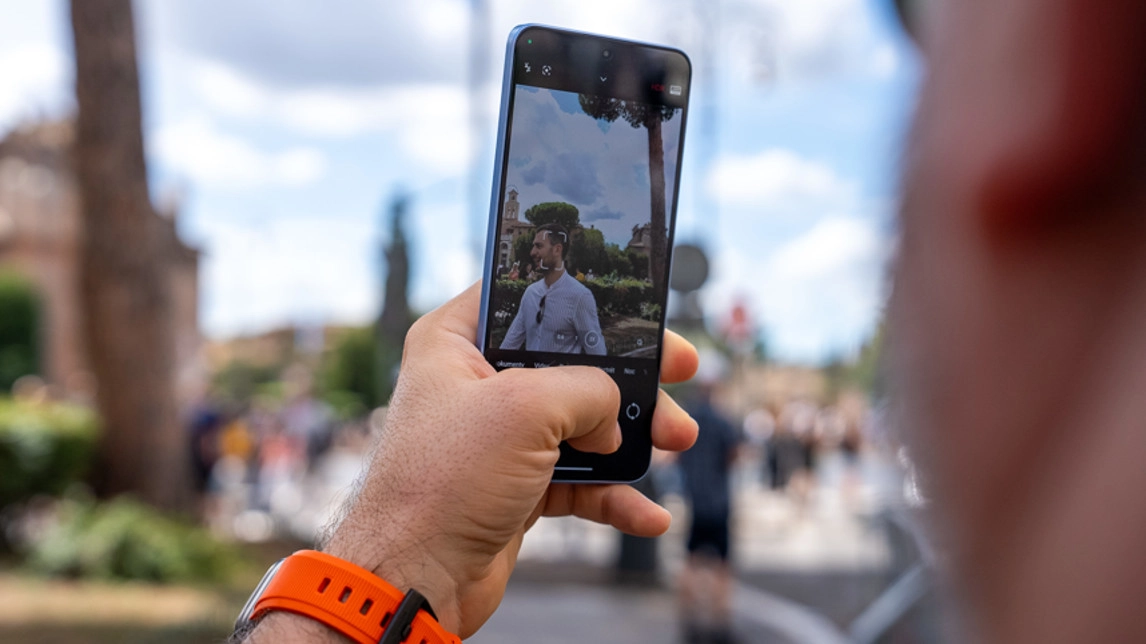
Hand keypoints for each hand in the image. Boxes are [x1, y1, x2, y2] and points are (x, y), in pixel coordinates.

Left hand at [320, 282, 697, 637]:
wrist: (414, 580)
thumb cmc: (443, 483)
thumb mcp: (525, 409)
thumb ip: (588, 390)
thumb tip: (613, 416)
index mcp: (456, 342)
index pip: (525, 298)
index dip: (584, 301)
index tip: (637, 312)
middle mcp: (477, 384)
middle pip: (571, 363)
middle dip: (631, 377)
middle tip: (680, 373)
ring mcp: (498, 439)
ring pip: (583, 424)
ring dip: (632, 437)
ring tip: (676, 442)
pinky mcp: (516, 487)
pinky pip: (579, 483)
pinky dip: (615, 495)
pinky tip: (647, 514)